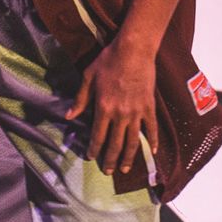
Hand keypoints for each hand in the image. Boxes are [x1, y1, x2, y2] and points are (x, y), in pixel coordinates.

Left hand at [65, 37, 158, 174]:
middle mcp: (120, 114)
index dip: (94, 149)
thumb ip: (80, 99)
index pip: (98, 135)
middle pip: (115, 143)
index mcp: (103, 107)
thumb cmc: (108, 60)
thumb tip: (69, 116)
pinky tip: (151, 152)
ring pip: (133, 140)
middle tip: (108, 171)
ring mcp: (137, 112)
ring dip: (129, 157)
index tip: (91, 158)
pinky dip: (152, 141)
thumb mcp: (88, 77)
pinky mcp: (149, 107)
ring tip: (126, 169)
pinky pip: (151, 128)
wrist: (134, 50)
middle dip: (111, 160)